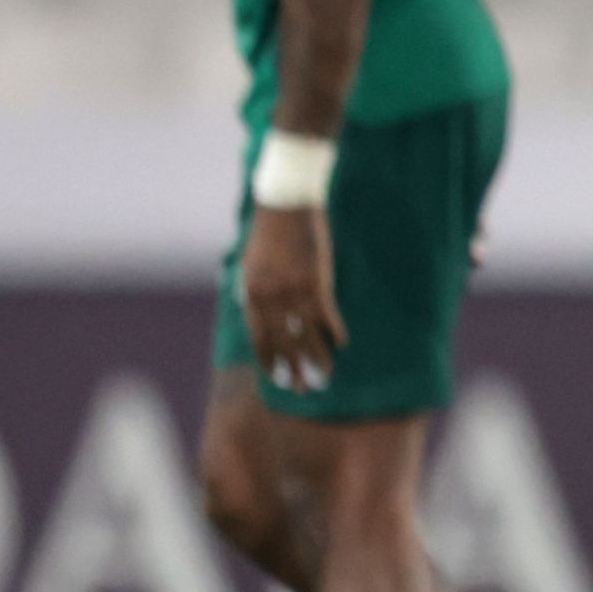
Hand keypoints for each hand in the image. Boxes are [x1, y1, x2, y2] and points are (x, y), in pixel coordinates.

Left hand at [239, 205, 345, 393]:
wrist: (285, 201)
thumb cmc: (269, 228)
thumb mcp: (252, 259)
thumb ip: (255, 285)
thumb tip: (255, 305)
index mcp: (251, 291)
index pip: (258, 335)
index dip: (268, 358)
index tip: (276, 377)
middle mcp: (269, 296)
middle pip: (281, 341)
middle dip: (291, 368)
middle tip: (301, 390)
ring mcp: (293, 290)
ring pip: (304, 334)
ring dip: (315, 358)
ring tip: (324, 377)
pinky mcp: (316, 281)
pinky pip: (325, 314)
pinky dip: (333, 331)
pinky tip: (341, 344)